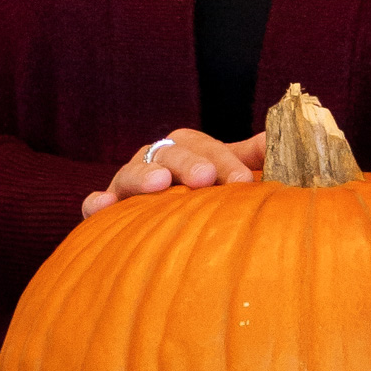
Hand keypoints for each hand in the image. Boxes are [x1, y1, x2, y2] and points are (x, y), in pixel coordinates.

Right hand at [82, 129, 265, 217]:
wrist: (169, 229)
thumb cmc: (206, 198)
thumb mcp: (229, 174)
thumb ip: (250, 159)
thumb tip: (275, 140)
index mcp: (187, 149)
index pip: (205, 147)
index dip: (225, 161)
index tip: (244, 182)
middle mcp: (156, 160)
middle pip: (169, 154)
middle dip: (189, 164)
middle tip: (206, 178)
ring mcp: (128, 184)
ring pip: (132, 173)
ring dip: (144, 176)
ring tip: (159, 183)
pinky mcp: (107, 208)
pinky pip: (96, 203)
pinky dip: (97, 203)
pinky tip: (102, 207)